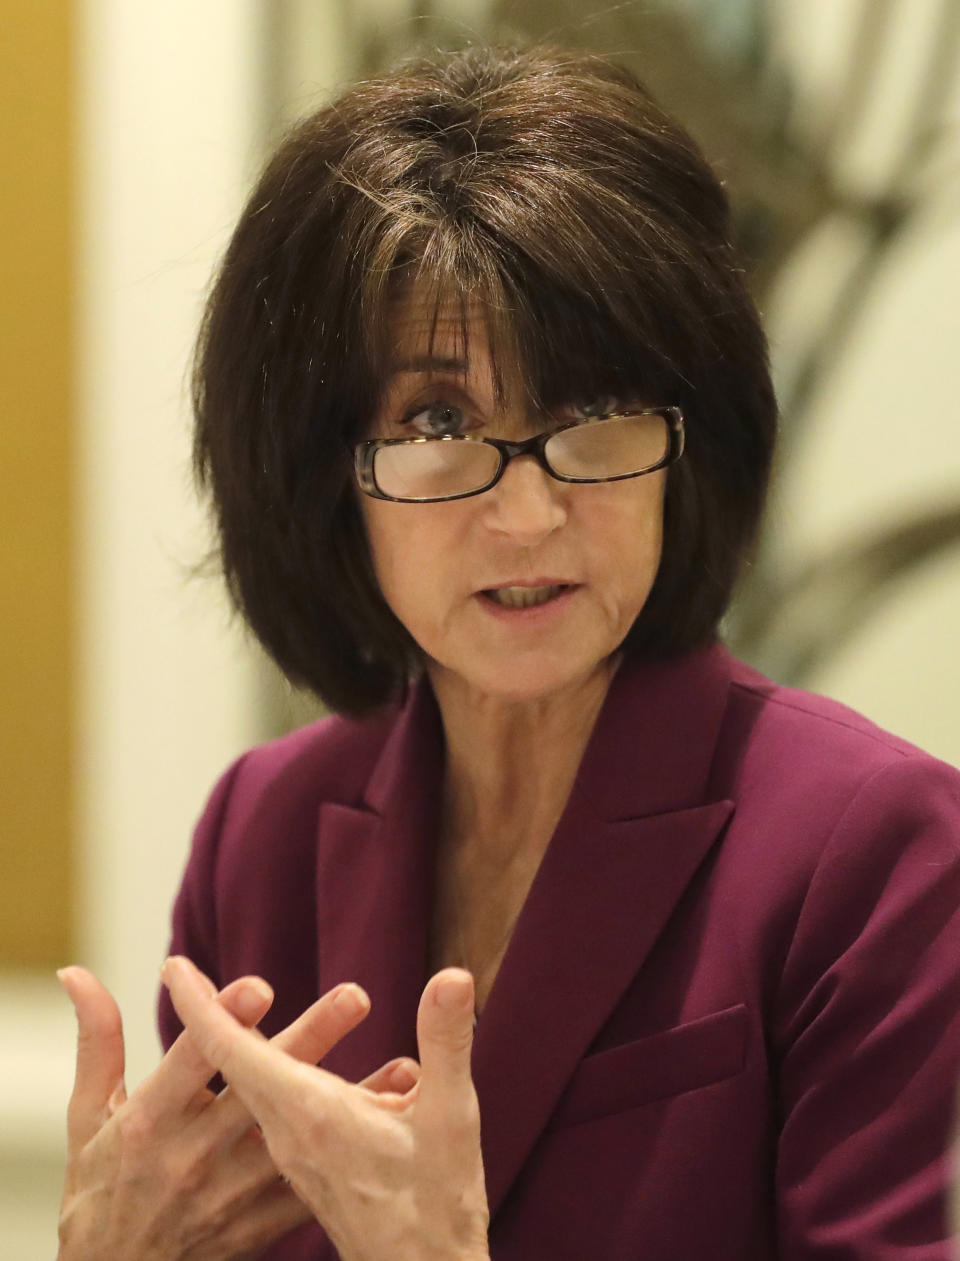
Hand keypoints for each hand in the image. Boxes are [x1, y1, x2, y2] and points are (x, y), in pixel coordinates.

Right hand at [57, 966, 418, 1259]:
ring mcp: (230, 1194)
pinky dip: (356, 1158)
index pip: (191, 1065)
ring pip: (301, 1139)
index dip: (222, 1025)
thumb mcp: (87, 1116)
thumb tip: (76, 971)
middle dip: (308, 1041)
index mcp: (149, 1122)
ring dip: (355, 1101)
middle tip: (356, 995)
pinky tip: (399, 1122)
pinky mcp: (258, 1225)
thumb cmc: (99, 1186)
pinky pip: (316, 1187)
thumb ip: (96, 1040)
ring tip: (406, 1065)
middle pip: (259, 1092)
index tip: (261, 986)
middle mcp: (192, 1156)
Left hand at [163, 956, 490, 1260]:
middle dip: (227, 1015)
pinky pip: (282, 1116)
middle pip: (237, 1064)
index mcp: (310, 1113)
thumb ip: (445, 1040)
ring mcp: (295, 1160)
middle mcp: (289, 1136)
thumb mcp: (451, 1116)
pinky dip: (289, 1079)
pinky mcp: (309, 1176)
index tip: (172, 966)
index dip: (201, 1004)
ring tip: (269, 1011)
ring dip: (262, 1047)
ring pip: (260, 1090)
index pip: (234, 1048)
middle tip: (204, 978)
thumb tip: (452, 976)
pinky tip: (340, 1074)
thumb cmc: (438, 1206)